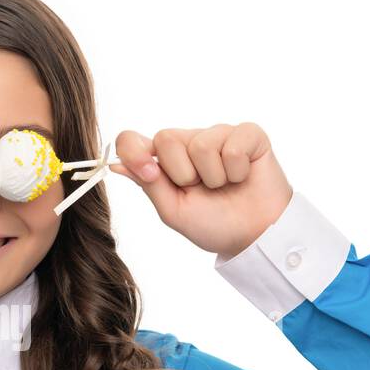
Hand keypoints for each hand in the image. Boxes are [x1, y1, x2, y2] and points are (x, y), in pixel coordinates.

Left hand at [110, 123, 292, 258]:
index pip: (133, 139)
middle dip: (183, 174)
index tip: (148, 174)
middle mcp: (189, 141)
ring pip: (201, 144)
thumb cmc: (214, 223)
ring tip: (225, 185)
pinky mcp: (248, 134)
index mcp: (165, 160)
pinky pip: (232, 144)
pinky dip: (237, 170)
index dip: (134, 151)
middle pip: (165, 137)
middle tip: (201, 188)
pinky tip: (243, 176)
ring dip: (213, 177)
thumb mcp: (174, 210)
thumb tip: (115, 164)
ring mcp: (218, 134)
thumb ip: (148, 184)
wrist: (254, 235)